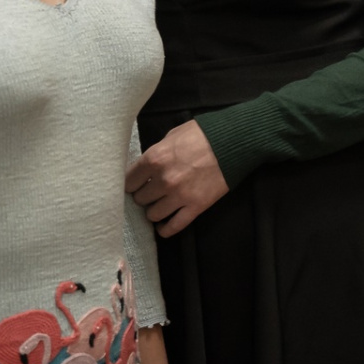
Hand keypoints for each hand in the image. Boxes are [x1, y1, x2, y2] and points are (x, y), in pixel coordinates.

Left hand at [128, 121, 228, 237]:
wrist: (234, 142)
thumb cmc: (203, 134)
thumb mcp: (172, 135)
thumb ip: (157, 152)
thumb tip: (146, 166)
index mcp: (154, 158)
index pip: (129, 181)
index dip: (132, 183)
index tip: (137, 184)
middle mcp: (163, 180)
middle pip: (140, 199)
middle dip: (144, 195)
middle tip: (152, 191)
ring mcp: (179, 196)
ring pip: (153, 214)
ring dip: (154, 210)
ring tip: (160, 205)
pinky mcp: (196, 207)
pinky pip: (173, 226)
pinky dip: (165, 229)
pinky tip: (163, 225)